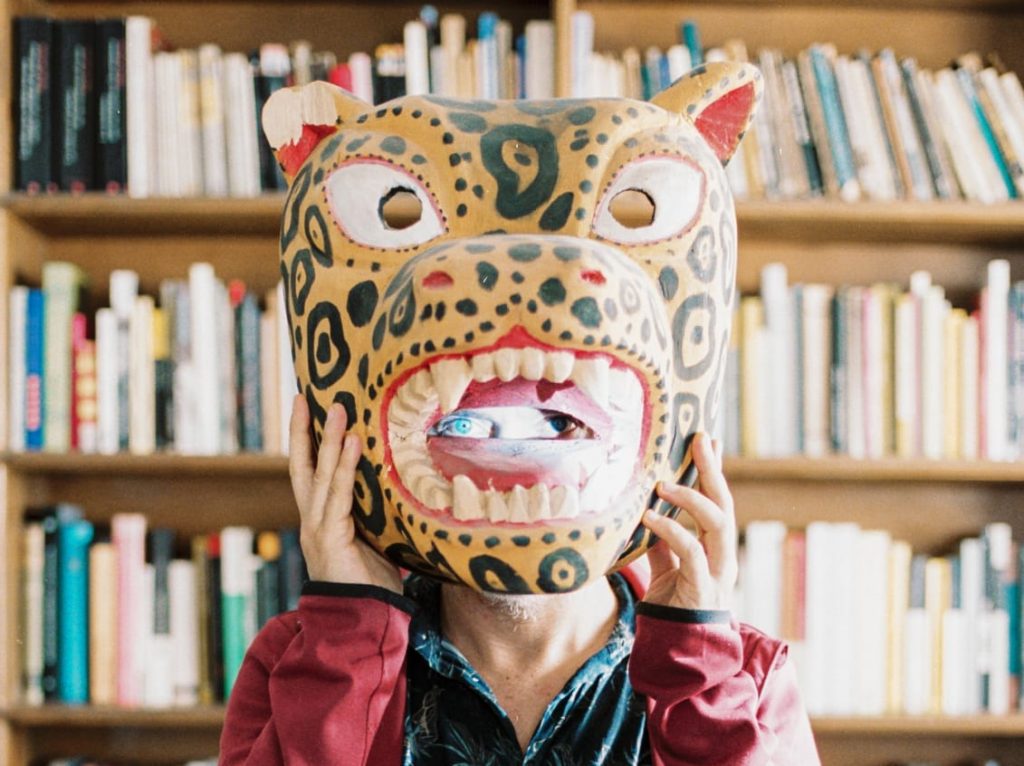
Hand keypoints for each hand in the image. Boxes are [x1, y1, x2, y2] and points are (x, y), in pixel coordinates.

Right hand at [289, 395, 401, 592]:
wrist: (363, 621)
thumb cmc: (373, 584)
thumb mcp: (376, 541)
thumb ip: (377, 515)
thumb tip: (400, 489)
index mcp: (321, 520)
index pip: (310, 474)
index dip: (307, 443)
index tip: (307, 411)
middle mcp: (313, 520)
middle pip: (301, 467)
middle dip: (302, 431)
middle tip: (304, 396)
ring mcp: (318, 527)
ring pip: (319, 474)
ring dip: (328, 439)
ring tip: (336, 408)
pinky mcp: (330, 536)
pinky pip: (338, 494)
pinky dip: (344, 466)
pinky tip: (352, 442)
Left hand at [641, 432, 736, 610]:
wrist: (679, 653)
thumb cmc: (674, 609)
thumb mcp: (665, 569)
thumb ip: (661, 544)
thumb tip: (647, 513)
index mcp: (715, 549)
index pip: (718, 501)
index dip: (714, 471)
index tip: (707, 440)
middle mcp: (722, 556)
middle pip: (724, 504)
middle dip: (713, 470)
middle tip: (699, 441)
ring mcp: (717, 572)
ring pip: (716, 523)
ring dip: (691, 498)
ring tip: (661, 484)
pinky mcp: (702, 587)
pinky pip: (691, 551)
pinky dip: (670, 530)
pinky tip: (650, 517)